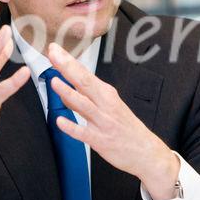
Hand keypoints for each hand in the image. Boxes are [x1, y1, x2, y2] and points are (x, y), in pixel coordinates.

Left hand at [47, 43, 179, 199]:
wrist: (146, 151)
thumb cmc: (126, 127)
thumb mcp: (110, 105)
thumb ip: (87, 97)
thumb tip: (65, 90)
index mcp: (106, 93)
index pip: (84, 73)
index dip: (69, 60)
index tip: (55, 49)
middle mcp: (105, 104)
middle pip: (84, 82)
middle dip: (67, 67)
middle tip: (53, 53)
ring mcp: (102, 121)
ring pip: (83, 104)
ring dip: (68, 92)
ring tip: (54, 81)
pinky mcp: (100, 140)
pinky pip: (83, 132)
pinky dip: (71, 127)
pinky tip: (60, 121)